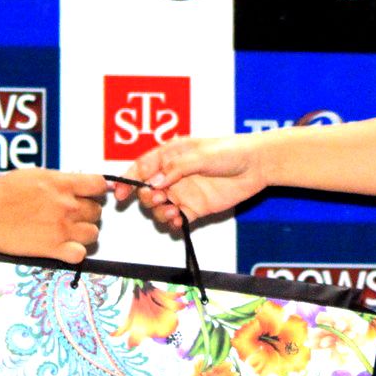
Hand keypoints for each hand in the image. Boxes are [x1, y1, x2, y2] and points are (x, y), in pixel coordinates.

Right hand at [0, 168, 105, 261]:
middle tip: (73, 214)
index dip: (96, 191)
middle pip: (97, 211)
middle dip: (88, 212)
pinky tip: (63, 247)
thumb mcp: (35, 175)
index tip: (90, 194)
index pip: (99, 185)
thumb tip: (73, 185)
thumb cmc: (3, 191)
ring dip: (84, 232)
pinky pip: (80, 254)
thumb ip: (59, 181)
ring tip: (69, 231)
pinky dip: (75, 252)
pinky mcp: (53, 249)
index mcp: (63, 184)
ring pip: (94, 233)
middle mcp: (67, 206)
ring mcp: (62, 228)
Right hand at [121, 136, 265, 227]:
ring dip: (158, 212)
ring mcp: (183, 193)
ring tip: (171, 211)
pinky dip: (172, 223)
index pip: (141, 167)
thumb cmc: (229, 152)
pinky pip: (176, 220)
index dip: (127, 180)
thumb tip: (153, 183)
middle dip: (146, 197)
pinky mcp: (195, 209)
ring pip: (158, 208)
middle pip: (146, 190)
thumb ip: (176, 169)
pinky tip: (177, 220)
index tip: (119, 194)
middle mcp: (173, 176)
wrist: (256, 166)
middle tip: (159, 198)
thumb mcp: (200, 155)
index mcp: (170, 156)